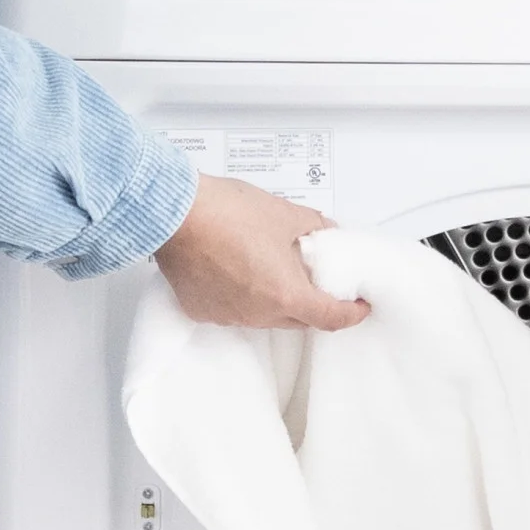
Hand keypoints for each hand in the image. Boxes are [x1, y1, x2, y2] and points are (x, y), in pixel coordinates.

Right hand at [154, 177, 368, 330]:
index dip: (351, 314)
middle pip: (299, 318)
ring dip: (275, 297)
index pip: (331, 318)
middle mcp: (258, 313)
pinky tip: (238, 269)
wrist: (171, 212)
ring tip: (270, 266)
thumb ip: (314, 227)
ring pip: (265, 315)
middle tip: (316, 280)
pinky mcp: (202, 310)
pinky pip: (232, 310)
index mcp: (286, 294)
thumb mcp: (285, 213)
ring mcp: (228, 315)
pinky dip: (241, 295)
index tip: (359, 307)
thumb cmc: (223, 212)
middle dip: (313, 303)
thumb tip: (326, 230)